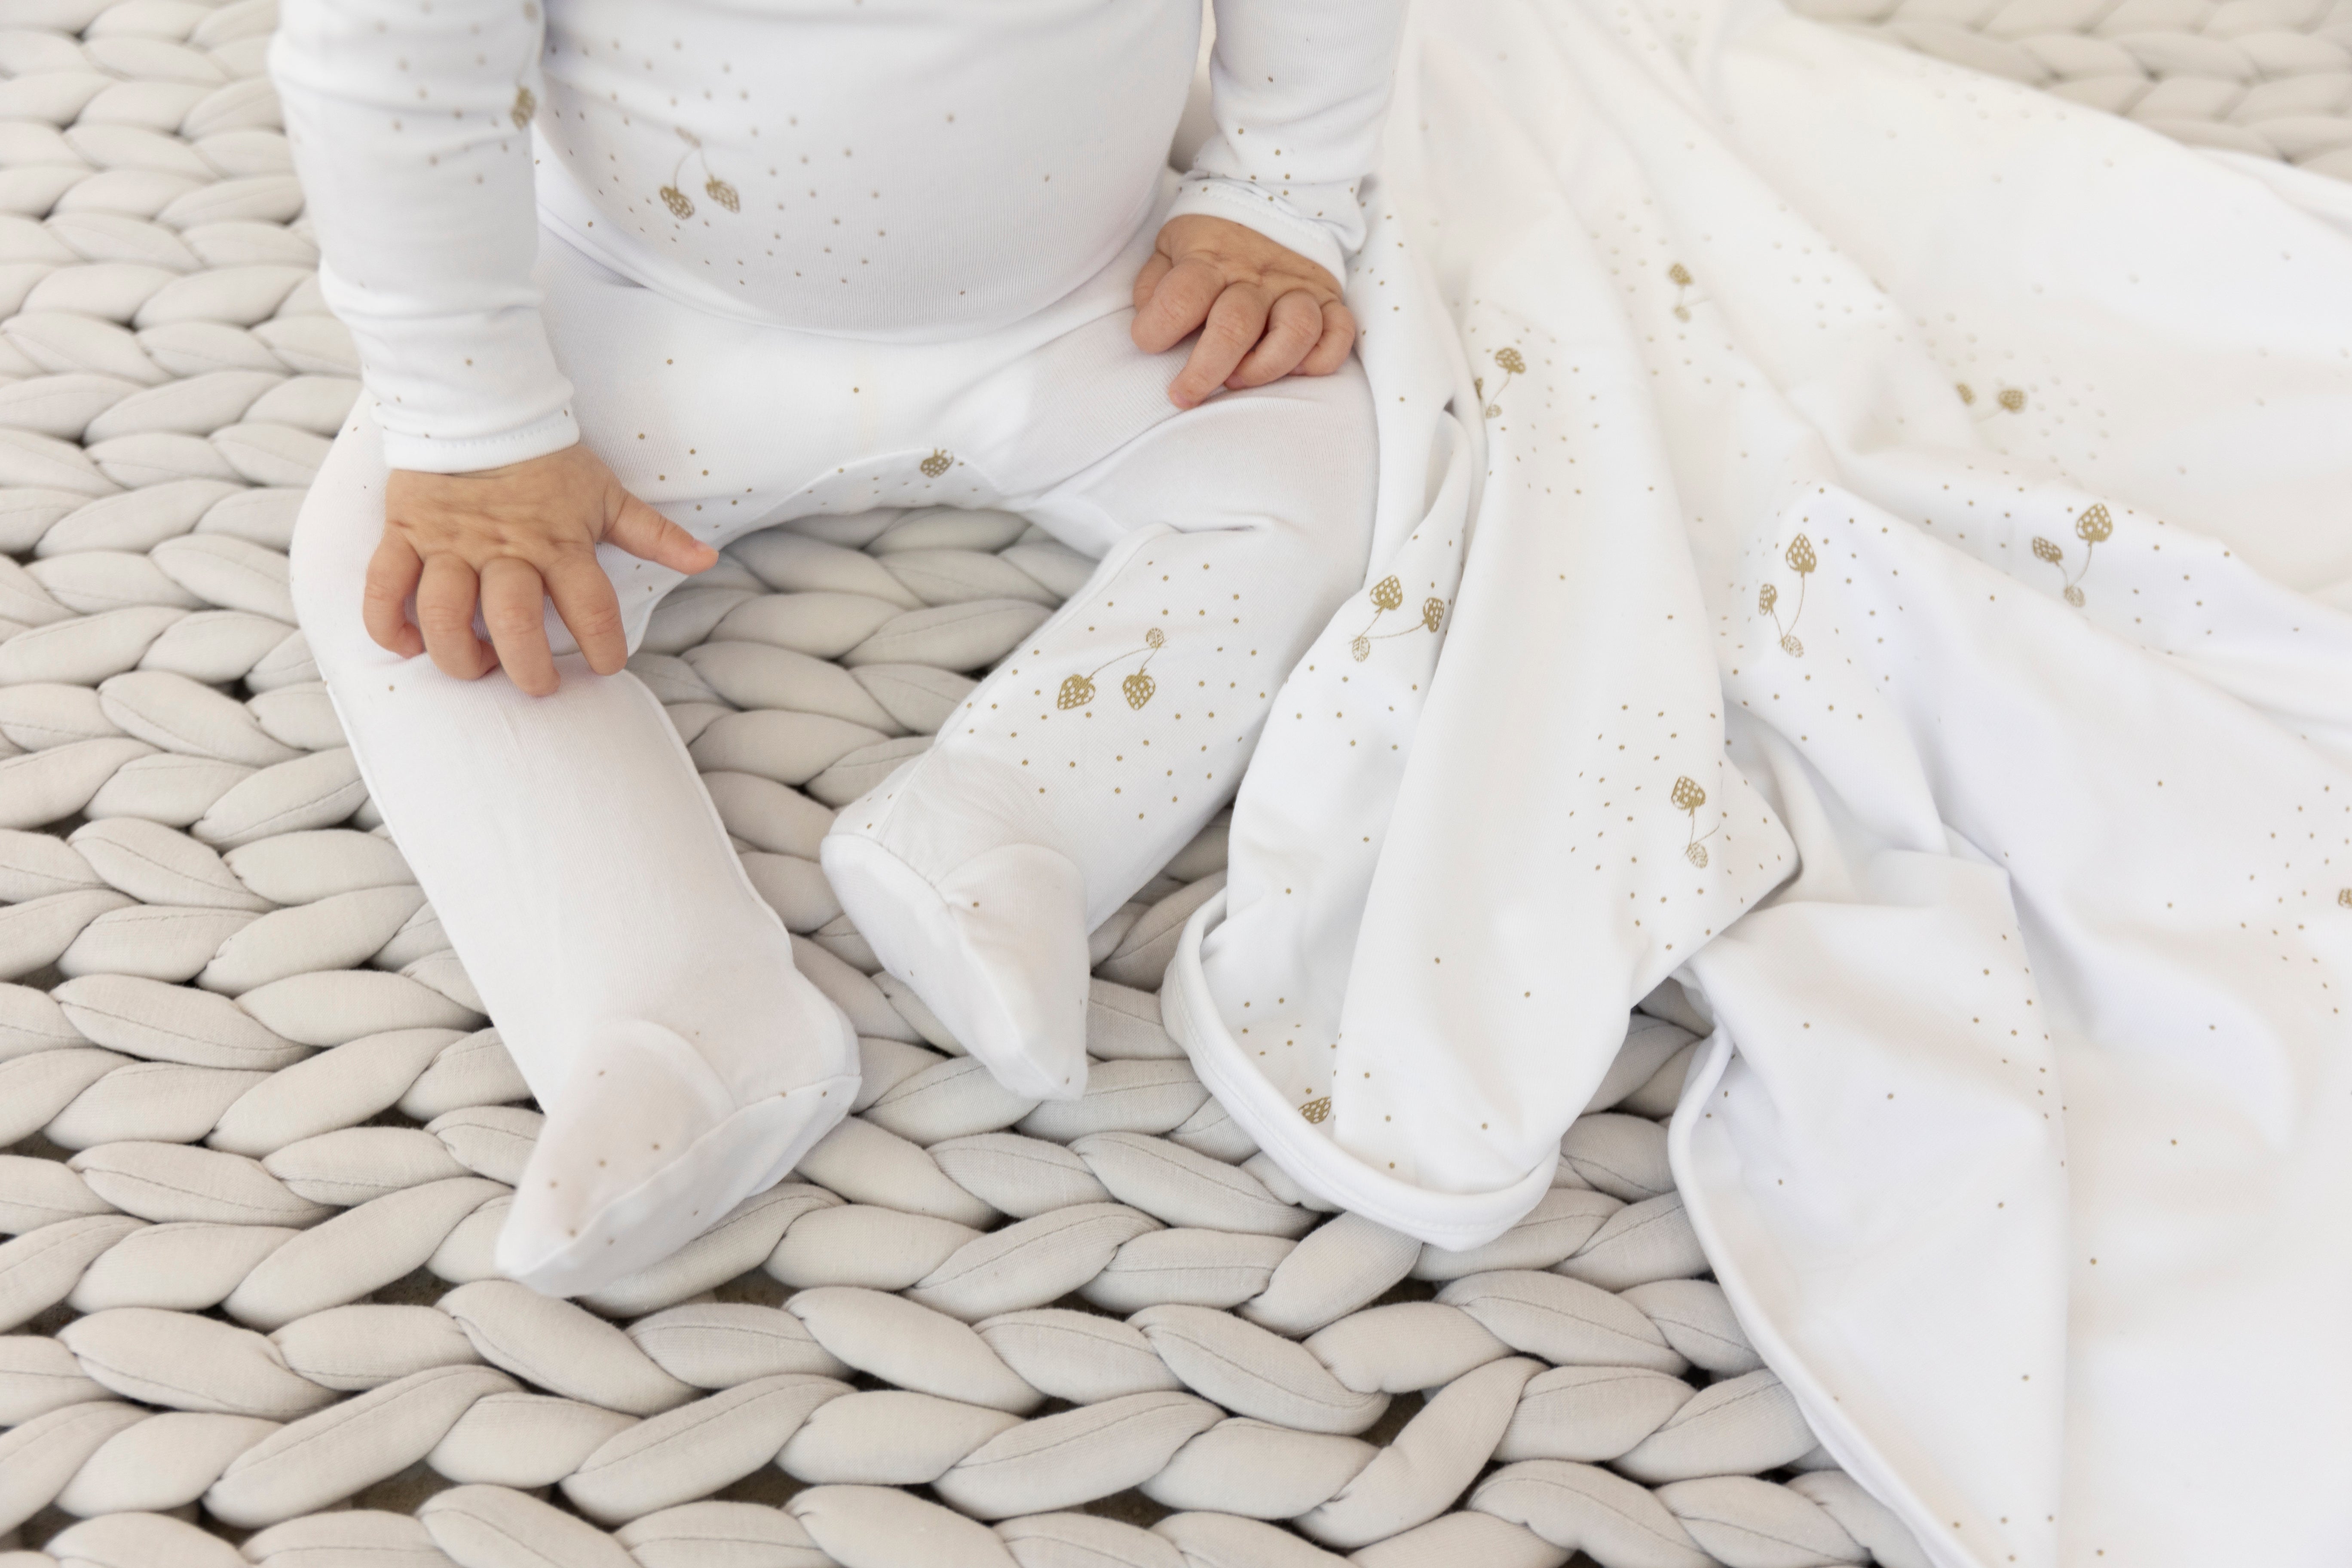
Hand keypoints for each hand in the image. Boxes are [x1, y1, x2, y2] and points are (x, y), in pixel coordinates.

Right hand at [367, 444, 717, 696]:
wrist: (481, 408)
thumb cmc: (549, 463)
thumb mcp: (607, 496)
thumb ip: (653, 534)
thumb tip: (706, 559)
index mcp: (559, 543)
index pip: (590, 606)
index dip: (602, 645)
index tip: (607, 667)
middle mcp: (504, 549)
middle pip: (512, 620)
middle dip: (526, 666)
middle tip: (539, 685)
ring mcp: (450, 543)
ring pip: (444, 611)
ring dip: (456, 653)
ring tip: (477, 666)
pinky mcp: (407, 533)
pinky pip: (385, 585)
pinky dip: (388, 623)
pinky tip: (407, 645)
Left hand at [1132, 214, 1356, 409]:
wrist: (1275, 195)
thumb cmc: (1213, 238)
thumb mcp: (1171, 245)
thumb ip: (1155, 285)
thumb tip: (1148, 324)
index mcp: (1209, 261)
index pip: (1181, 298)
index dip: (1155, 330)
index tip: (1148, 343)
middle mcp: (1255, 276)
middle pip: (1235, 326)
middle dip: (1205, 372)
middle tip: (1185, 393)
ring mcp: (1296, 288)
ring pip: (1295, 332)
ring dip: (1265, 367)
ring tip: (1240, 378)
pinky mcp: (1328, 299)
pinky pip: (1338, 335)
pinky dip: (1320, 359)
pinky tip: (1294, 368)